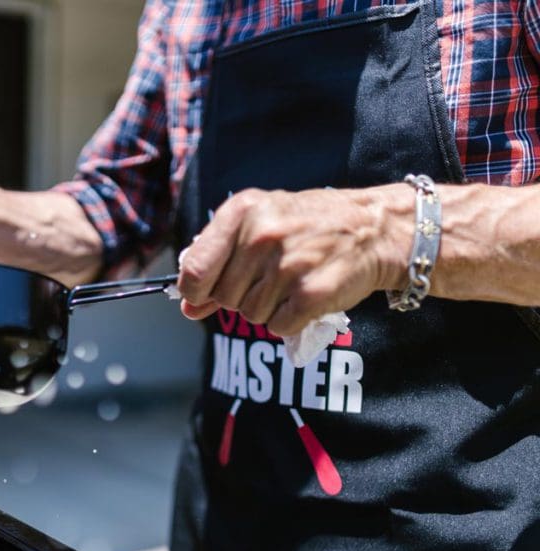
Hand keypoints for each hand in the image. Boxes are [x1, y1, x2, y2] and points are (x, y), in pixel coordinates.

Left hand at [176, 186, 409, 335]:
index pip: (194, 270)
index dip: (194, 291)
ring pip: (251, 315)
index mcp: (242, 212)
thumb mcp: (258, 227)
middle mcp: (262, 235)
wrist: (374, 228)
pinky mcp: (311, 293)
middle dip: (241, 296)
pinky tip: (305, 297)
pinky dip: (290, 321)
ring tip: (292, 281)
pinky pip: (278, 326)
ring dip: (268, 308)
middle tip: (270, 277)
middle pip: (224, 298)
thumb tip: (187, 307)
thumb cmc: (308, 226)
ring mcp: (287, 265)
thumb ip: (218, 265)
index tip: (205, 293)